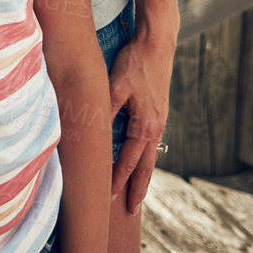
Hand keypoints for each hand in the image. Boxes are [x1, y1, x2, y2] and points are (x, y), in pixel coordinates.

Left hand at [107, 33, 171, 210]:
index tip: (110, 199)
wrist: (158, 43)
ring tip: (138, 190)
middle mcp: (155, 127)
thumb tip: (93, 134)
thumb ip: (105, 111)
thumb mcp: (115, 86)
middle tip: (131, 210)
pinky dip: (146, 155)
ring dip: (143, 173)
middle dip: (137, 188)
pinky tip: (141, 157)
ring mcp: (159, 119)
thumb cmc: (135, 62)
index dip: (119, 180)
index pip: (129, 162)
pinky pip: (151, 141)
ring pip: (150, 154)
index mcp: (145, 126)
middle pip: (145, 166)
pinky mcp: (158, 110)